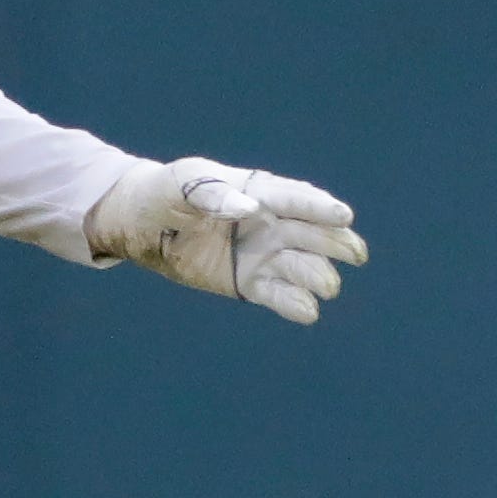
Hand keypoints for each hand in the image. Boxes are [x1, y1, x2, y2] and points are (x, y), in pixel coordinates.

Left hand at [85, 155, 367, 324]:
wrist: (141, 226)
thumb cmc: (164, 194)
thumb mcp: (179, 186)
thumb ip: (210, 193)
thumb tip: (246, 206)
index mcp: (259, 190)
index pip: (295, 198)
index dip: (320, 207)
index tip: (344, 215)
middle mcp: (271, 223)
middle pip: (313, 234)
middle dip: (335, 243)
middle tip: (354, 253)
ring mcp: (265, 254)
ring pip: (304, 266)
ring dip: (319, 275)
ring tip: (326, 287)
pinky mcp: (253, 283)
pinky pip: (282, 296)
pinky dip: (297, 304)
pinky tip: (308, 311)